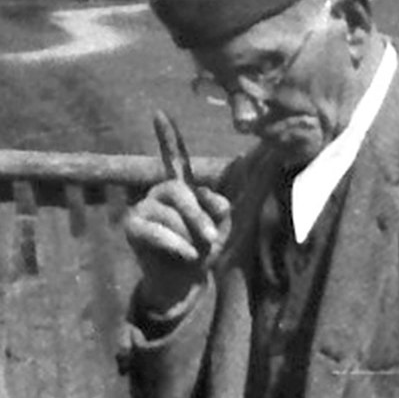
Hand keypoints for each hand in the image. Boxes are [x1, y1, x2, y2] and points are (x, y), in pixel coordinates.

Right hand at [123, 112, 230, 315]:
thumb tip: (266, 154)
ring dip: (188, 236)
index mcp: (180, 189)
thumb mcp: (231, 221)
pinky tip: (186, 256)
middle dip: (198, 215)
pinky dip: (174, 245)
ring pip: (169, 214)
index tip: (159, 113)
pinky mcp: (132, 229)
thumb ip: (248, 187)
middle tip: (212, 238)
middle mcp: (158, 194)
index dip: (167, 137)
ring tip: (195, 253)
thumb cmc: (204, 252)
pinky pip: (156, 231)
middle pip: (179, 191)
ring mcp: (142, 210)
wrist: (184, 284)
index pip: (174, 157)